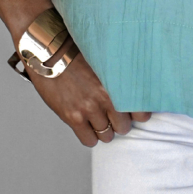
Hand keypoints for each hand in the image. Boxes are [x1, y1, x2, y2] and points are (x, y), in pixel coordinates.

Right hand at [27, 52, 150, 145]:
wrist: (51, 53)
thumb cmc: (78, 54)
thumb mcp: (106, 63)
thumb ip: (120, 80)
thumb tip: (133, 94)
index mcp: (118, 83)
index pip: (142, 113)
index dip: (138, 114)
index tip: (133, 112)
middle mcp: (106, 98)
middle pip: (124, 127)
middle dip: (119, 122)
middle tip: (112, 114)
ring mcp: (89, 109)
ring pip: (107, 136)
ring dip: (103, 129)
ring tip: (97, 119)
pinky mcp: (73, 117)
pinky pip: (89, 140)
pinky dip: (89, 136)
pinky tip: (86, 126)